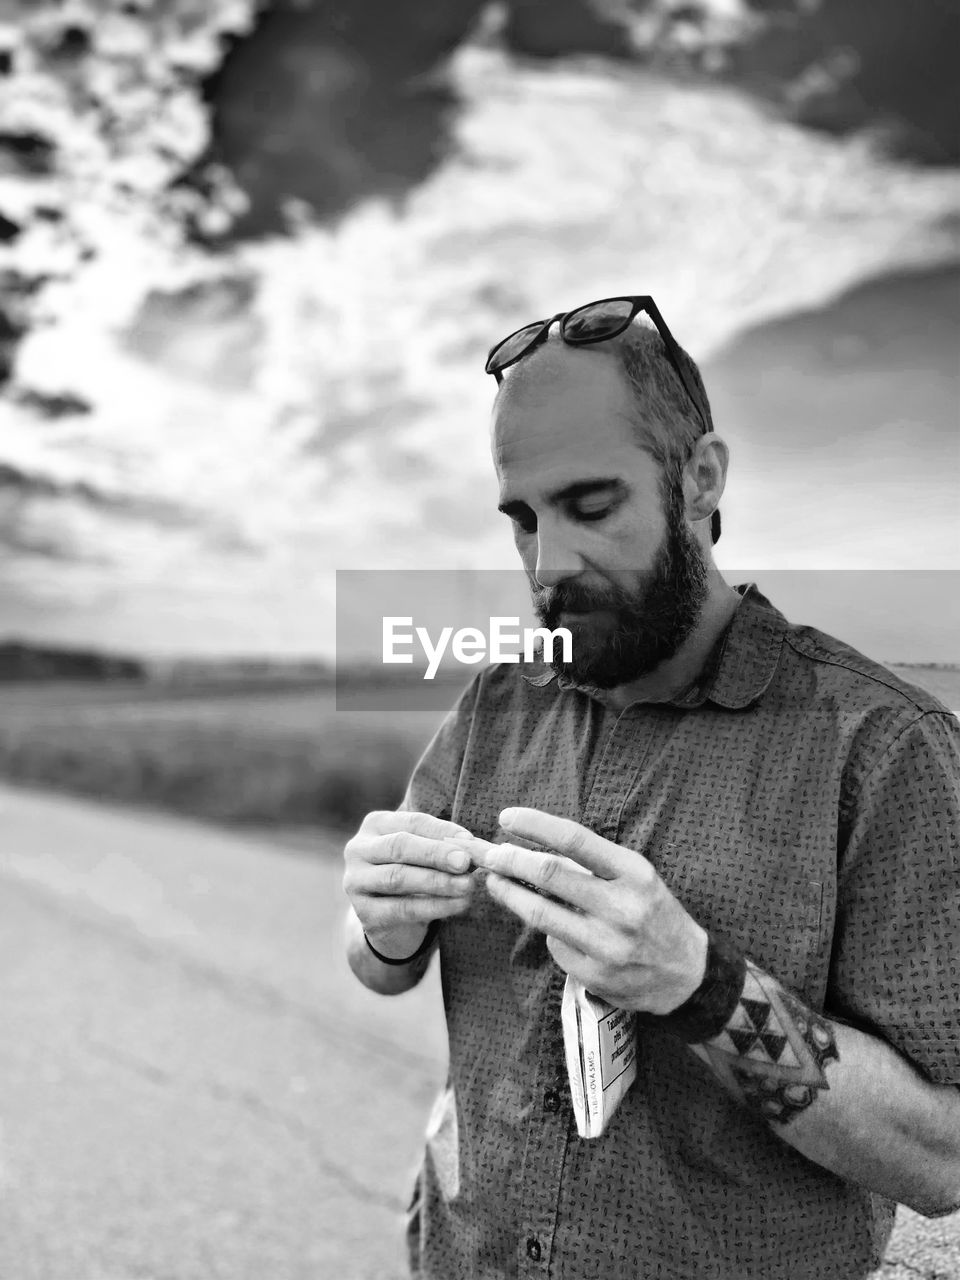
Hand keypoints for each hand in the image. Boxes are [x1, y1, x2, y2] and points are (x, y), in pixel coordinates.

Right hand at [342, 809, 477, 958]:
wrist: (393, 920)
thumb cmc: (415, 873)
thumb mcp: (425, 854)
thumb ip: (443, 845)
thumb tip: (473, 845)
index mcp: (375, 824)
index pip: (412, 822)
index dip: (442, 831)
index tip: (470, 842)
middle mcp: (358, 849)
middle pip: (400, 847)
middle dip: (436, 854)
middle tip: (465, 862)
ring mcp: (356, 881)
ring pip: (398, 878)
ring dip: (438, 881)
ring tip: (466, 885)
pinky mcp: (364, 913)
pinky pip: (402, 908)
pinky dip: (434, 907)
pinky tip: (458, 905)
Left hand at [468, 807, 707, 1013]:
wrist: (687, 973)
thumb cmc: (654, 913)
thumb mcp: (637, 878)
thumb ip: (593, 865)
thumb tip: (534, 850)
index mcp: (634, 873)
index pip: (576, 840)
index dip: (536, 825)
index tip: (507, 817)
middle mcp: (622, 907)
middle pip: (549, 875)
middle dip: (511, 860)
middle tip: (492, 854)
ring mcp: (607, 944)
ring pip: (540, 914)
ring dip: (510, 895)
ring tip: (495, 882)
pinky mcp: (595, 974)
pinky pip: (554, 945)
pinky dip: (545, 931)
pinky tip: (548, 925)